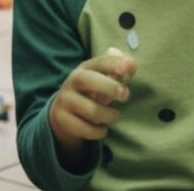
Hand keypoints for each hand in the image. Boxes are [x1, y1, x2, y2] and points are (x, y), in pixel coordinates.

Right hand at [49, 52, 135, 166]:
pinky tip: (101, 128)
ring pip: (91, 110)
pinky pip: (86, 128)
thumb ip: (118, 71)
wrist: (63, 111)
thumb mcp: (102, 79)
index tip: (129, 67)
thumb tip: (132, 63)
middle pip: (86, 80)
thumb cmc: (91, 92)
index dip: (113, 64)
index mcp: (84, 69)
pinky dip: (99, 131)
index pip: (98, 62)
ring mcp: (65, 101)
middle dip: (108, 86)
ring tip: (113, 116)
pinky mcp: (62, 119)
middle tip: (126, 95)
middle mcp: (71, 82)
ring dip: (109, 115)